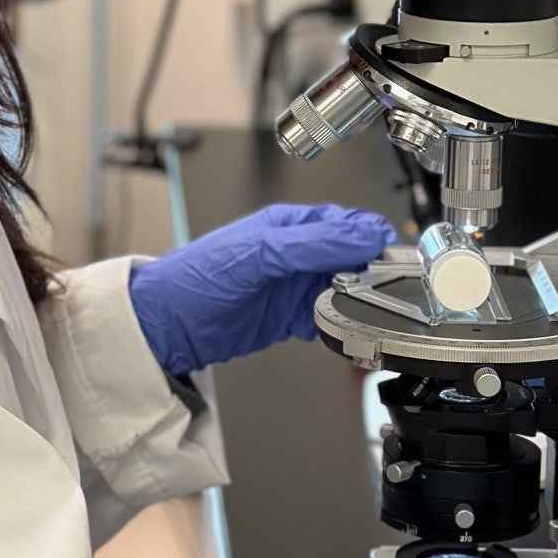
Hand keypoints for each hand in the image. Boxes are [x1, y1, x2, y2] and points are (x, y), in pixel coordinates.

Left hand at [128, 203, 392, 379]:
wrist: (166, 326)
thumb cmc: (196, 278)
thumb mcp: (258, 253)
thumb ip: (312, 244)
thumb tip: (362, 236)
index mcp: (290, 225)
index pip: (347, 224)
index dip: (372, 239)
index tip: (391, 259)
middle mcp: (297, 253)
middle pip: (352, 259)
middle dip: (372, 274)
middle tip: (386, 292)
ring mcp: (294, 286)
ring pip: (345, 291)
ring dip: (358, 303)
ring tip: (366, 314)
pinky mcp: (289, 318)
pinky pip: (327, 319)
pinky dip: (339, 326)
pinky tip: (342, 333)